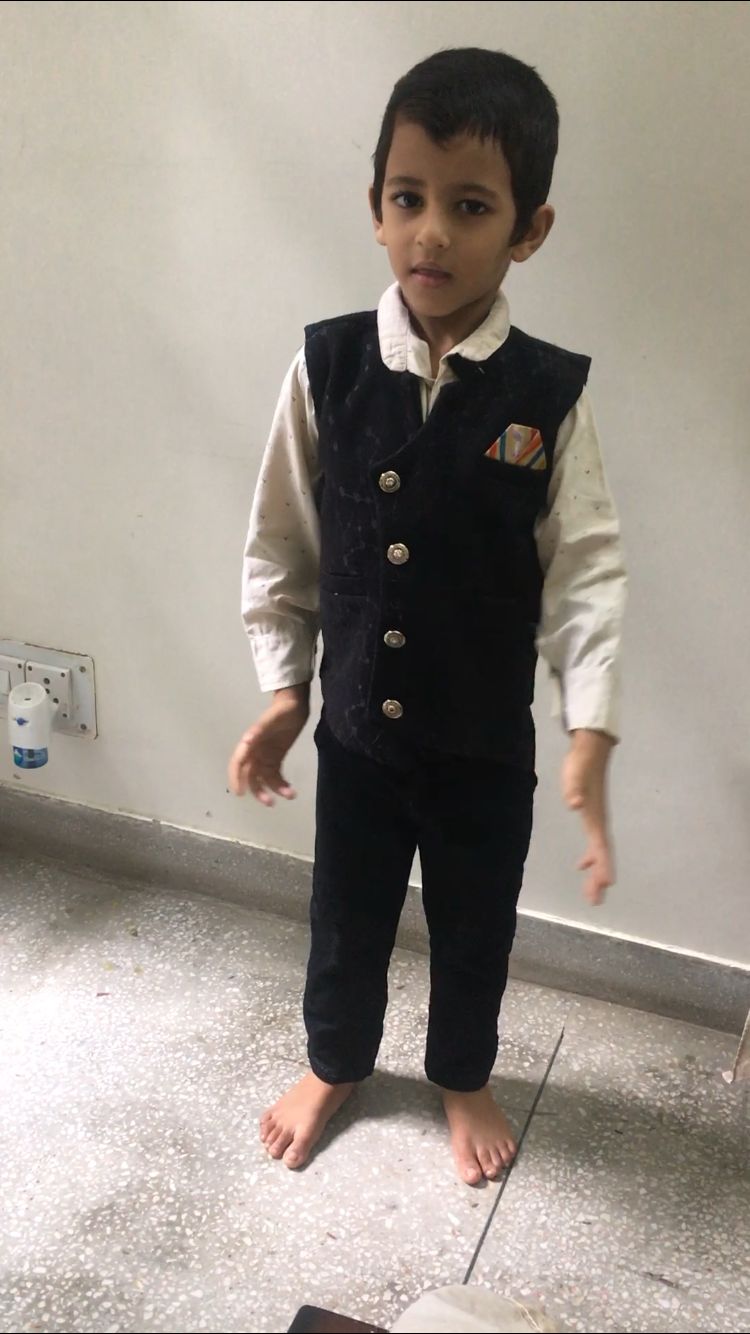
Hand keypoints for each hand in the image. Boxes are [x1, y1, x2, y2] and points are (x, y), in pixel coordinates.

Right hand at [228, 685, 308, 806]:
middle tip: (269, 802)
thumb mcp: (272, 719)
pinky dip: (281, 785)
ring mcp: (265, 757)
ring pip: (264, 779)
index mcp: (250, 743)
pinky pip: (275, 777)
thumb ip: (259, 729)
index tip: (240, 792)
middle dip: (258, 790)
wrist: (294, 706)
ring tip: (289, 795)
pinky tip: (291, 791)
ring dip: (273, 790)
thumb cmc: (282, 710)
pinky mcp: (276, 759)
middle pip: (250, 776)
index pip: (238, 763)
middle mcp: (255, 752)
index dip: (236, 778)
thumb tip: (246, 740)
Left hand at [561, 729, 614, 905]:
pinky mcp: (591, 815)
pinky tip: (580, 865)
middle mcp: (599, 822)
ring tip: (592, 893)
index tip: (606, 885)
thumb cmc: (581, 764)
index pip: (601, 847)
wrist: (590, 749)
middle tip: (594, 901)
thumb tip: (575, 804)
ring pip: (598, 853)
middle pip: (602, 856)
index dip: (603, 866)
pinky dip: (589, 858)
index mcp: (596, 818)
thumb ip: (574, 791)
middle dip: (599, 878)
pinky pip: (592, 844)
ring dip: (596, 872)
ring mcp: (596, 819)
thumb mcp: (574, 776)